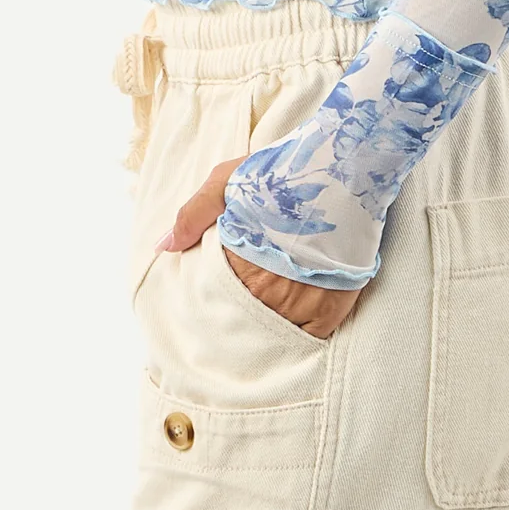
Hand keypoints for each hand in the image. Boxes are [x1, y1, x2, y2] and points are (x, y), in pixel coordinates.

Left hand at [154, 157, 363, 339]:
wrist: (344, 171)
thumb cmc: (282, 172)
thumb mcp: (228, 180)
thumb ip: (192, 215)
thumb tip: (164, 247)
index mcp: (234, 263)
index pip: (210, 298)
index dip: (210, 299)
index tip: (211, 301)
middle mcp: (263, 291)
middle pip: (240, 320)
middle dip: (236, 317)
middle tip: (243, 308)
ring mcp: (297, 305)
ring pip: (271, 334)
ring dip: (267, 326)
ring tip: (268, 314)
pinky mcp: (329, 311)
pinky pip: (307, 338)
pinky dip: (299, 333)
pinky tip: (295, 318)